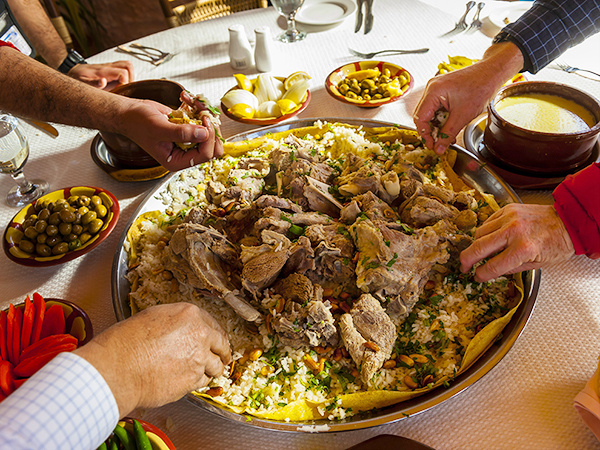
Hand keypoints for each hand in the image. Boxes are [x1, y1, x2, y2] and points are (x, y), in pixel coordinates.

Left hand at [68, 61, 134, 88]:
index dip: (125, 83)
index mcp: (103, 70)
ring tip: (124, 86)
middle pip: (128, 66)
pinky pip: (124, 68)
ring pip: (128, 65)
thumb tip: (103, 81)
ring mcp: (111, 66)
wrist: (73, 70)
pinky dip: (127, 75)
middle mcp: (108, 66)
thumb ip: (93, 84)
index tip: (119, 90)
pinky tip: (121, 84)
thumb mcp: (82, 82)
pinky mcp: (111, 68)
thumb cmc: (77, 77)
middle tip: (124, 88)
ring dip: (131, 76)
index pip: (123, 72)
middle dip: (131, 79)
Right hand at [74, 303, 231, 416]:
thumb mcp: (151, 318)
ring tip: (206, 372)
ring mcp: (199, 358)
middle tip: (222, 358)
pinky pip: (203, 381)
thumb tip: (182, 329)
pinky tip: (189, 381)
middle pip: (222, 345)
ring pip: (216, 366)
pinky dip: (199, 382)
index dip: (215, 335)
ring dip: (211, 369)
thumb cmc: (124, 344)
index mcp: (189, 314)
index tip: (217, 341)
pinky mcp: (193, 380)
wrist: (116, 370)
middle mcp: (200, 334)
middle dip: (222, 352)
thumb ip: (175, 322)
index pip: (213, 324)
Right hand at [117, 98, 223, 170]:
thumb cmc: (137, 123)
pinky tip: (186, 99)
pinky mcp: (188, 128)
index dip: (209, 138)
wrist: (130, 113)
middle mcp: (185, 153)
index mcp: (177, 161)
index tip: (204, 121)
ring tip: (193, 101)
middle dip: (211, 127)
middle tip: (204, 112)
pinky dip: (197, 107)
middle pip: (213, 147)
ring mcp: (188, 140)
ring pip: (210, 131)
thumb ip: (181, 133)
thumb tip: (204, 134)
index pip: (205, 155)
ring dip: (205, 113)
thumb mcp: (158, 128)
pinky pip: (202, 120)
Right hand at [413, 64, 499, 154]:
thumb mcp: (463, 116)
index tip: (432, 145)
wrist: (492, 73)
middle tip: (438, 144)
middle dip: (430, 131)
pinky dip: (442, 119)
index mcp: (433, 91)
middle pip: (423, 115)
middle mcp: (432, 88)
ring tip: (447, 137)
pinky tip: (450, 127)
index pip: (420, 117)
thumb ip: (448, 134)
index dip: (424, 134)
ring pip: (430, 113)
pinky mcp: (443, 90)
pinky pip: (437, 108)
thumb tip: (438, 148)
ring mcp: (437, 88)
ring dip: (437, 127)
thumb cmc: (480, 87)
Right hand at [460, 203, 574, 281]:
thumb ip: (511, 268)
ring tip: (480, 252)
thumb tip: (491, 271)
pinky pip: (487, 222)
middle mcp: (514, 231)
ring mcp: (509, 217)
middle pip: (478, 247)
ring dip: (477, 244)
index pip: (492, 266)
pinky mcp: (507, 208)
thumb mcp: (537, 265)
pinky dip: (485, 232)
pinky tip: (491, 238)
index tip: (477, 277)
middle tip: (464, 267)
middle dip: (467, 260)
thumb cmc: (557, 244)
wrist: (568, 221)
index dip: (481, 274)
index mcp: (523, 249)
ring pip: (479, 233)